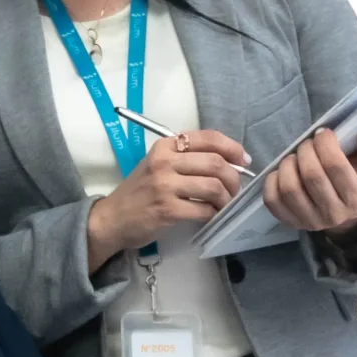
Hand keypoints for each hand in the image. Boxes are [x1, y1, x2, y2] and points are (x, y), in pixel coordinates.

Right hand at [87, 128, 250, 264]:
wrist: (112, 219)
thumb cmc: (139, 192)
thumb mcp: (158, 165)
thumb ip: (186, 158)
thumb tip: (228, 162)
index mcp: (165, 146)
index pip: (208, 138)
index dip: (232, 147)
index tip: (244, 159)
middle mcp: (165, 162)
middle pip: (215, 162)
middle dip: (233, 177)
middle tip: (235, 189)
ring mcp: (165, 186)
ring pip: (213, 186)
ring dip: (226, 198)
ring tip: (224, 204)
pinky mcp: (168, 210)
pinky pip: (204, 209)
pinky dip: (214, 213)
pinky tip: (211, 215)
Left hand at [262, 124, 356, 242]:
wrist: (348, 215)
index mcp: (355, 197)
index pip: (335, 166)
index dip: (325, 144)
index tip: (323, 133)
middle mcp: (333, 213)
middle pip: (311, 176)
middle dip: (305, 151)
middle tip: (307, 144)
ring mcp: (309, 220)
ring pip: (290, 188)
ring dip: (287, 164)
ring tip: (294, 157)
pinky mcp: (290, 222)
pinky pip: (272, 200)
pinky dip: (272, 180)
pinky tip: (282, 172)